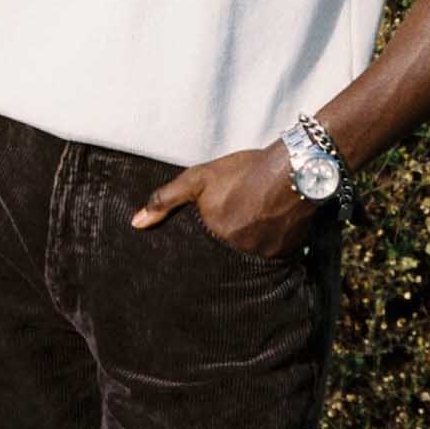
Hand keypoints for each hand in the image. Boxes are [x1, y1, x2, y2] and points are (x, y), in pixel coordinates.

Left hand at [129, 143, 318, 259]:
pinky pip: (272, 257)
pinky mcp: (286, 254)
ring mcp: (263, 257)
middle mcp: (238, 254)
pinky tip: (271, 228)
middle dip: (227, 245)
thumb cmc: (244, 172)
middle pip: (226, 256)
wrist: (294, 170)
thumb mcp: (200, 178)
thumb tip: (136, 223)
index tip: (205, 243)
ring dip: (248, 246)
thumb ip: (166, 200)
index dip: (203, 246)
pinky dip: (269, 245)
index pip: (200, 255)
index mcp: (215, 238)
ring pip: (249, 258)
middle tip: (233, 228)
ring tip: (252, 226)